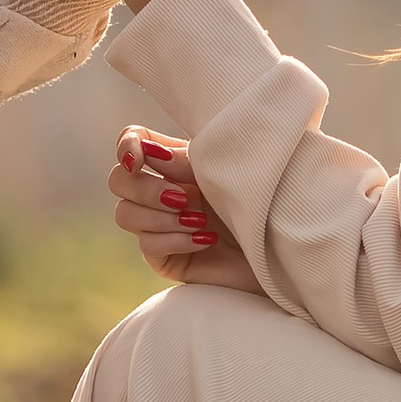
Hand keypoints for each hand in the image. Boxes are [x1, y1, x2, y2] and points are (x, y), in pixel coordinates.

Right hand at [113, 130, 257, 292]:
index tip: (140, 160)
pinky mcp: (165, 258)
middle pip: (117, 181)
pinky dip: (176, 240)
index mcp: (174, 161)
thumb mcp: (223, 172)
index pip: (130, 143)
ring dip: (161, 217)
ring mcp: (159, 225)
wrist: (283, 249)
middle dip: (146, 189)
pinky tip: (205, 240)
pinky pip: (148, 245)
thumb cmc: (263, 201)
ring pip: (125, 215)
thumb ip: (184, 160)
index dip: (127, 147)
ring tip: (200, 221)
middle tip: (184, 198)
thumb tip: (147, 153)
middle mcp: (161, 191)